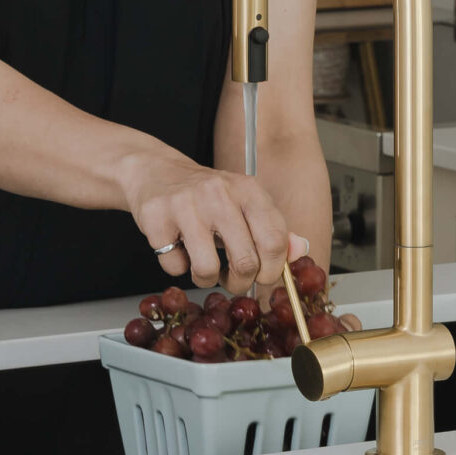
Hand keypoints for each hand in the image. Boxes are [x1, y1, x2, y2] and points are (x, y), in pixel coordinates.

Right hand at [119, 149, 306, 289]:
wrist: (155, 171)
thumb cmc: (206, 194)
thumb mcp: (244, 202)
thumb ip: (273, 229)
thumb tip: (300, 251)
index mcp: (247, 189)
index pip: (275, 240)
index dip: (273, 270)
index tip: (264, 277)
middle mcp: (218, 194)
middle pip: (246, 262)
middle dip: (241, 283)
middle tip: (233, 279)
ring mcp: (186, 205)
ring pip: (207, 270)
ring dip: (206, 279)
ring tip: (204, 264)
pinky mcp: (156, 219)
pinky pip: (174, 267)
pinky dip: (177, 267)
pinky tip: (178, 247)